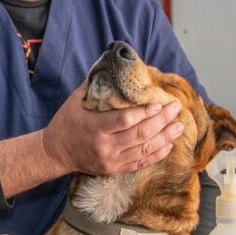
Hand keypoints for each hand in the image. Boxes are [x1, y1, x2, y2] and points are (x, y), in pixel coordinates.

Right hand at [42, 82, 183, 175]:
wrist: (56, 152)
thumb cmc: (67, 122)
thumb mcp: (76, 100)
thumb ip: (95, 85)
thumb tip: (114, 64)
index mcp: (95, 127)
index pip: (126, 120)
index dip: (146, 112)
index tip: (160, 103)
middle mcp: (105, 147)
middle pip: (140, 134)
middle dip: (162, 121)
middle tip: (176, 109)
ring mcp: (111, 161)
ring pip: (144, 149)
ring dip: (165, 137)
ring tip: (179, 126)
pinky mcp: (115, 170)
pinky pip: (141, 163)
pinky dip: (157, 154)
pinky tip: (169, 144)